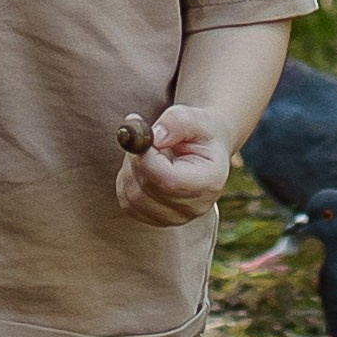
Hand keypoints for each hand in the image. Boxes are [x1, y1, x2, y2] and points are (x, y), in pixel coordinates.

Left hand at [115, 104, 232, 225]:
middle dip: (137, 159)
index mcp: (210, 182)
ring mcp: (175, 218)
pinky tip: (144, 167)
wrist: (204, 148)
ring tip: (148, 152)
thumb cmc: (198, 131)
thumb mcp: (193, 117)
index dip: (147, 157)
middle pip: (147, 189)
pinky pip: (127, 201)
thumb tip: (154, 138)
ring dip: (130, 168)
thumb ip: (176, 122)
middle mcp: (195, 207)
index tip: (144, 136)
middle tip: (145, 138)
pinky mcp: (156, 219)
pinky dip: (127, 180)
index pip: (168, 181)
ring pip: (133, 196)